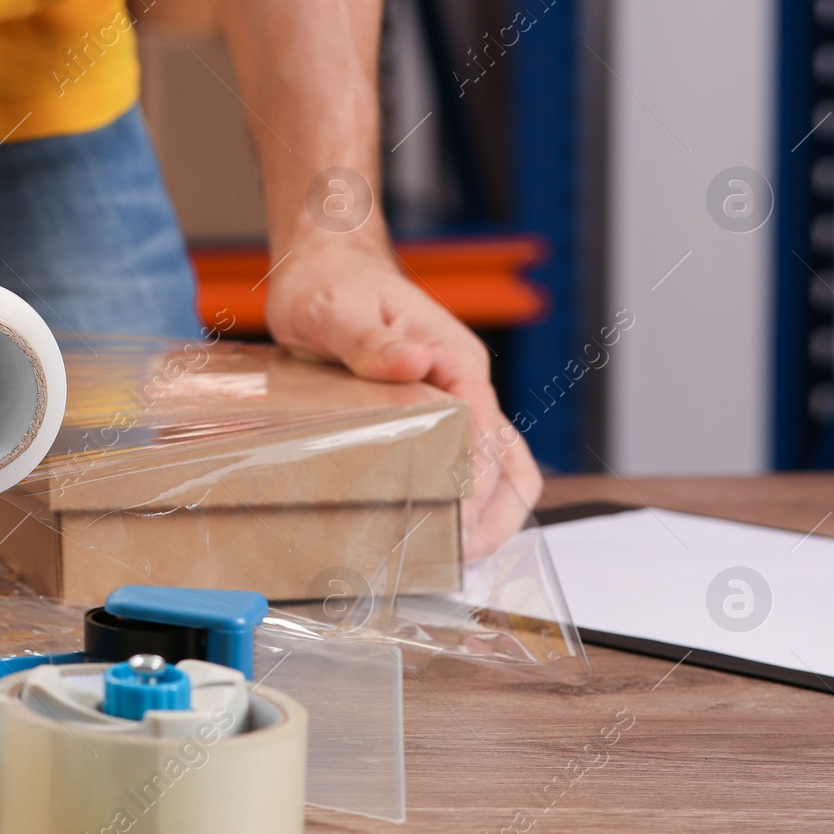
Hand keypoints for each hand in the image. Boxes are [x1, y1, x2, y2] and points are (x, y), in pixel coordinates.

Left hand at [263, 239, 542, 558]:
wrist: (324, 272)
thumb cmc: (332, 287)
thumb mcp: (337, 311)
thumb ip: (368, 339)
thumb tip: (411, 361)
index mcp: (454, 358)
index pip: (484, 431)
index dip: (475, 483)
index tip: (453, 523)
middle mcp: (465, 386)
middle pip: (509, 461)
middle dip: (493, 515)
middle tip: (457, 559)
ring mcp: (453, 406)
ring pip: (497, 471)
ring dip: (487, 518)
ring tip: (453, 560)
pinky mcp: (431, 420)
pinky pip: (463, 469)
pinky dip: (462, 505)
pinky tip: (434, 534)